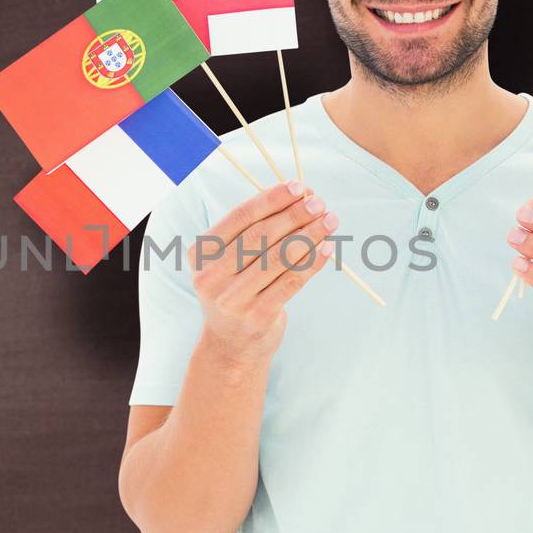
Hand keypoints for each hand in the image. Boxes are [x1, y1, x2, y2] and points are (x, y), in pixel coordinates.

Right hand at [192, 180, 339, 364]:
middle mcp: (212, 275)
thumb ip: (254, 231)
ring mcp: (233, 298)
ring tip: (330, 221)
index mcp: (202, 253)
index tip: (298, 186)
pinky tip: (327, 248)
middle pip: (260, 235)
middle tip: (319, 202)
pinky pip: (291, 282)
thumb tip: (300, 197)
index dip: (272, 199)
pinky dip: (312, 262)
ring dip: (309, 235)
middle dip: (294, 215)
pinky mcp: (257, 317)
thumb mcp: (230, 261)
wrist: (230, 345)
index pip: (241, 217)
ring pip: (279, 257)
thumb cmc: (237, 290)